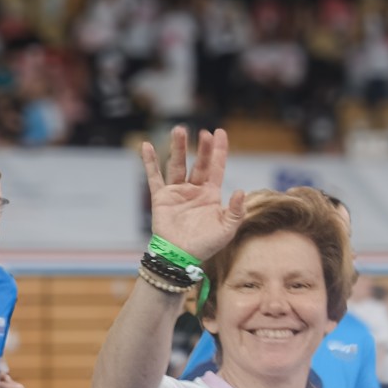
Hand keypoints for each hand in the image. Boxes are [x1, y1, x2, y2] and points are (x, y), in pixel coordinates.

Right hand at [140, 125, 245, 261]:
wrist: (181, 257)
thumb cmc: (205, 245)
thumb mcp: (228, 229)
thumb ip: (236, 210)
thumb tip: (240, 191)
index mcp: (210, 194)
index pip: (216, 167)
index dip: (219, 150)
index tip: (220, 132)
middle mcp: (194, 189)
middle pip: (198, 163)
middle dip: (202, 148)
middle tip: (203, 132)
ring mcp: (177, 192)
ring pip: (177, 165)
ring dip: (178, 148)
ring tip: (179, 130)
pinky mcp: (161, 197)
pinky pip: (154, 177)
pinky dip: (149, 162)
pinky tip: (147, 146)